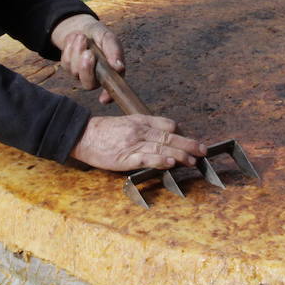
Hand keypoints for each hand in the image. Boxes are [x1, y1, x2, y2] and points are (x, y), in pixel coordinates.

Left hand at [52, 14, 122, 103]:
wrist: (82, 27)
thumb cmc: (99, 35)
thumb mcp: (109, 38)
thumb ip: (114, 52)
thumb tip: (119, 67)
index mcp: (111, 72)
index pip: (111, 90)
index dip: (108, 96)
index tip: (103, 98)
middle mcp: (96, 77)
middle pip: (89, 84)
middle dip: (87, 69)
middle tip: (88, 52)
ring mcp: (81, 74)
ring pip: (75, 71)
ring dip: (78, 51)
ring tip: (82, 37)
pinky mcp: (68, 68)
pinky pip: (65, 63)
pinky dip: (70, 48)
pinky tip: (75, 40)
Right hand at [70, 114, 206, 171]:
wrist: (82, 135)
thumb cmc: (102, 132)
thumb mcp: (126, 124)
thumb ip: (143, 129)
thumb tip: (160, 138)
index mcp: (140, 120)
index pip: (167, 124)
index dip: (181, 133)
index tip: (191, 141)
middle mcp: (140, 130)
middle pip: (169, 135)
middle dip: (189, 143)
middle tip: (203, 150)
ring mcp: (133, 143)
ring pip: (162, 147)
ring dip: (180, 154)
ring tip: (193, 160)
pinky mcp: (125, 157)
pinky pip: (146, 158)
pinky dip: (160, 160)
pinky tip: (170, 164)